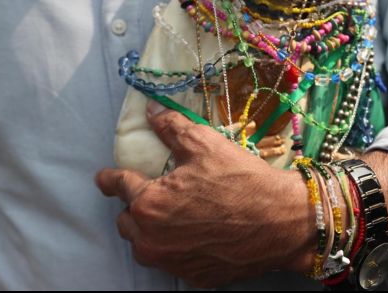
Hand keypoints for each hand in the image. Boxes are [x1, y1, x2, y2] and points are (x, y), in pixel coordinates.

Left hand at [96, 101, 314, 287]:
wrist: (283, 222)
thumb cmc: (242, 181)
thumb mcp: (205, 144)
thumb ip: (171, 127)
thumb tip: (151, 111)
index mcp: (149, 203)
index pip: (118, 186)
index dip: (109, 178)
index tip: (104, 178)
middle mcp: (153, 239)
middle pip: (126, 221)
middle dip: (134, 206)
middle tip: (154, 193)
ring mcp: (172, 263)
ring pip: (145, 246)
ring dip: (150, 231)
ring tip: (171, 216)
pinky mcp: (193, 277)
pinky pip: (171, 261)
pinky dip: (175, 248)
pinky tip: (194, 234)